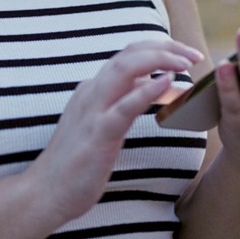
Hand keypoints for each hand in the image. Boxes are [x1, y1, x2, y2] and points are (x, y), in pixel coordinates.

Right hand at [24, 39, 203, 223]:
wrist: (45, 192)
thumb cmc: (76, 163)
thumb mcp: (102, 123)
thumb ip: (124, 102)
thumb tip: (153, 84)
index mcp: (93, 88)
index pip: (128, 54)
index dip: (158, 48)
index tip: (184, 54)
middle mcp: (92, 91)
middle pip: (130, 53)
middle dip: (165, 48)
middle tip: (194, 55)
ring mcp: (93, 110)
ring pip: (126, 69)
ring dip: (159, 60)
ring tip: (185, 63)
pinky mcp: (99, 133)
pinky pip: (124, 106)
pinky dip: (147, 90)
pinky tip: (167, 83)